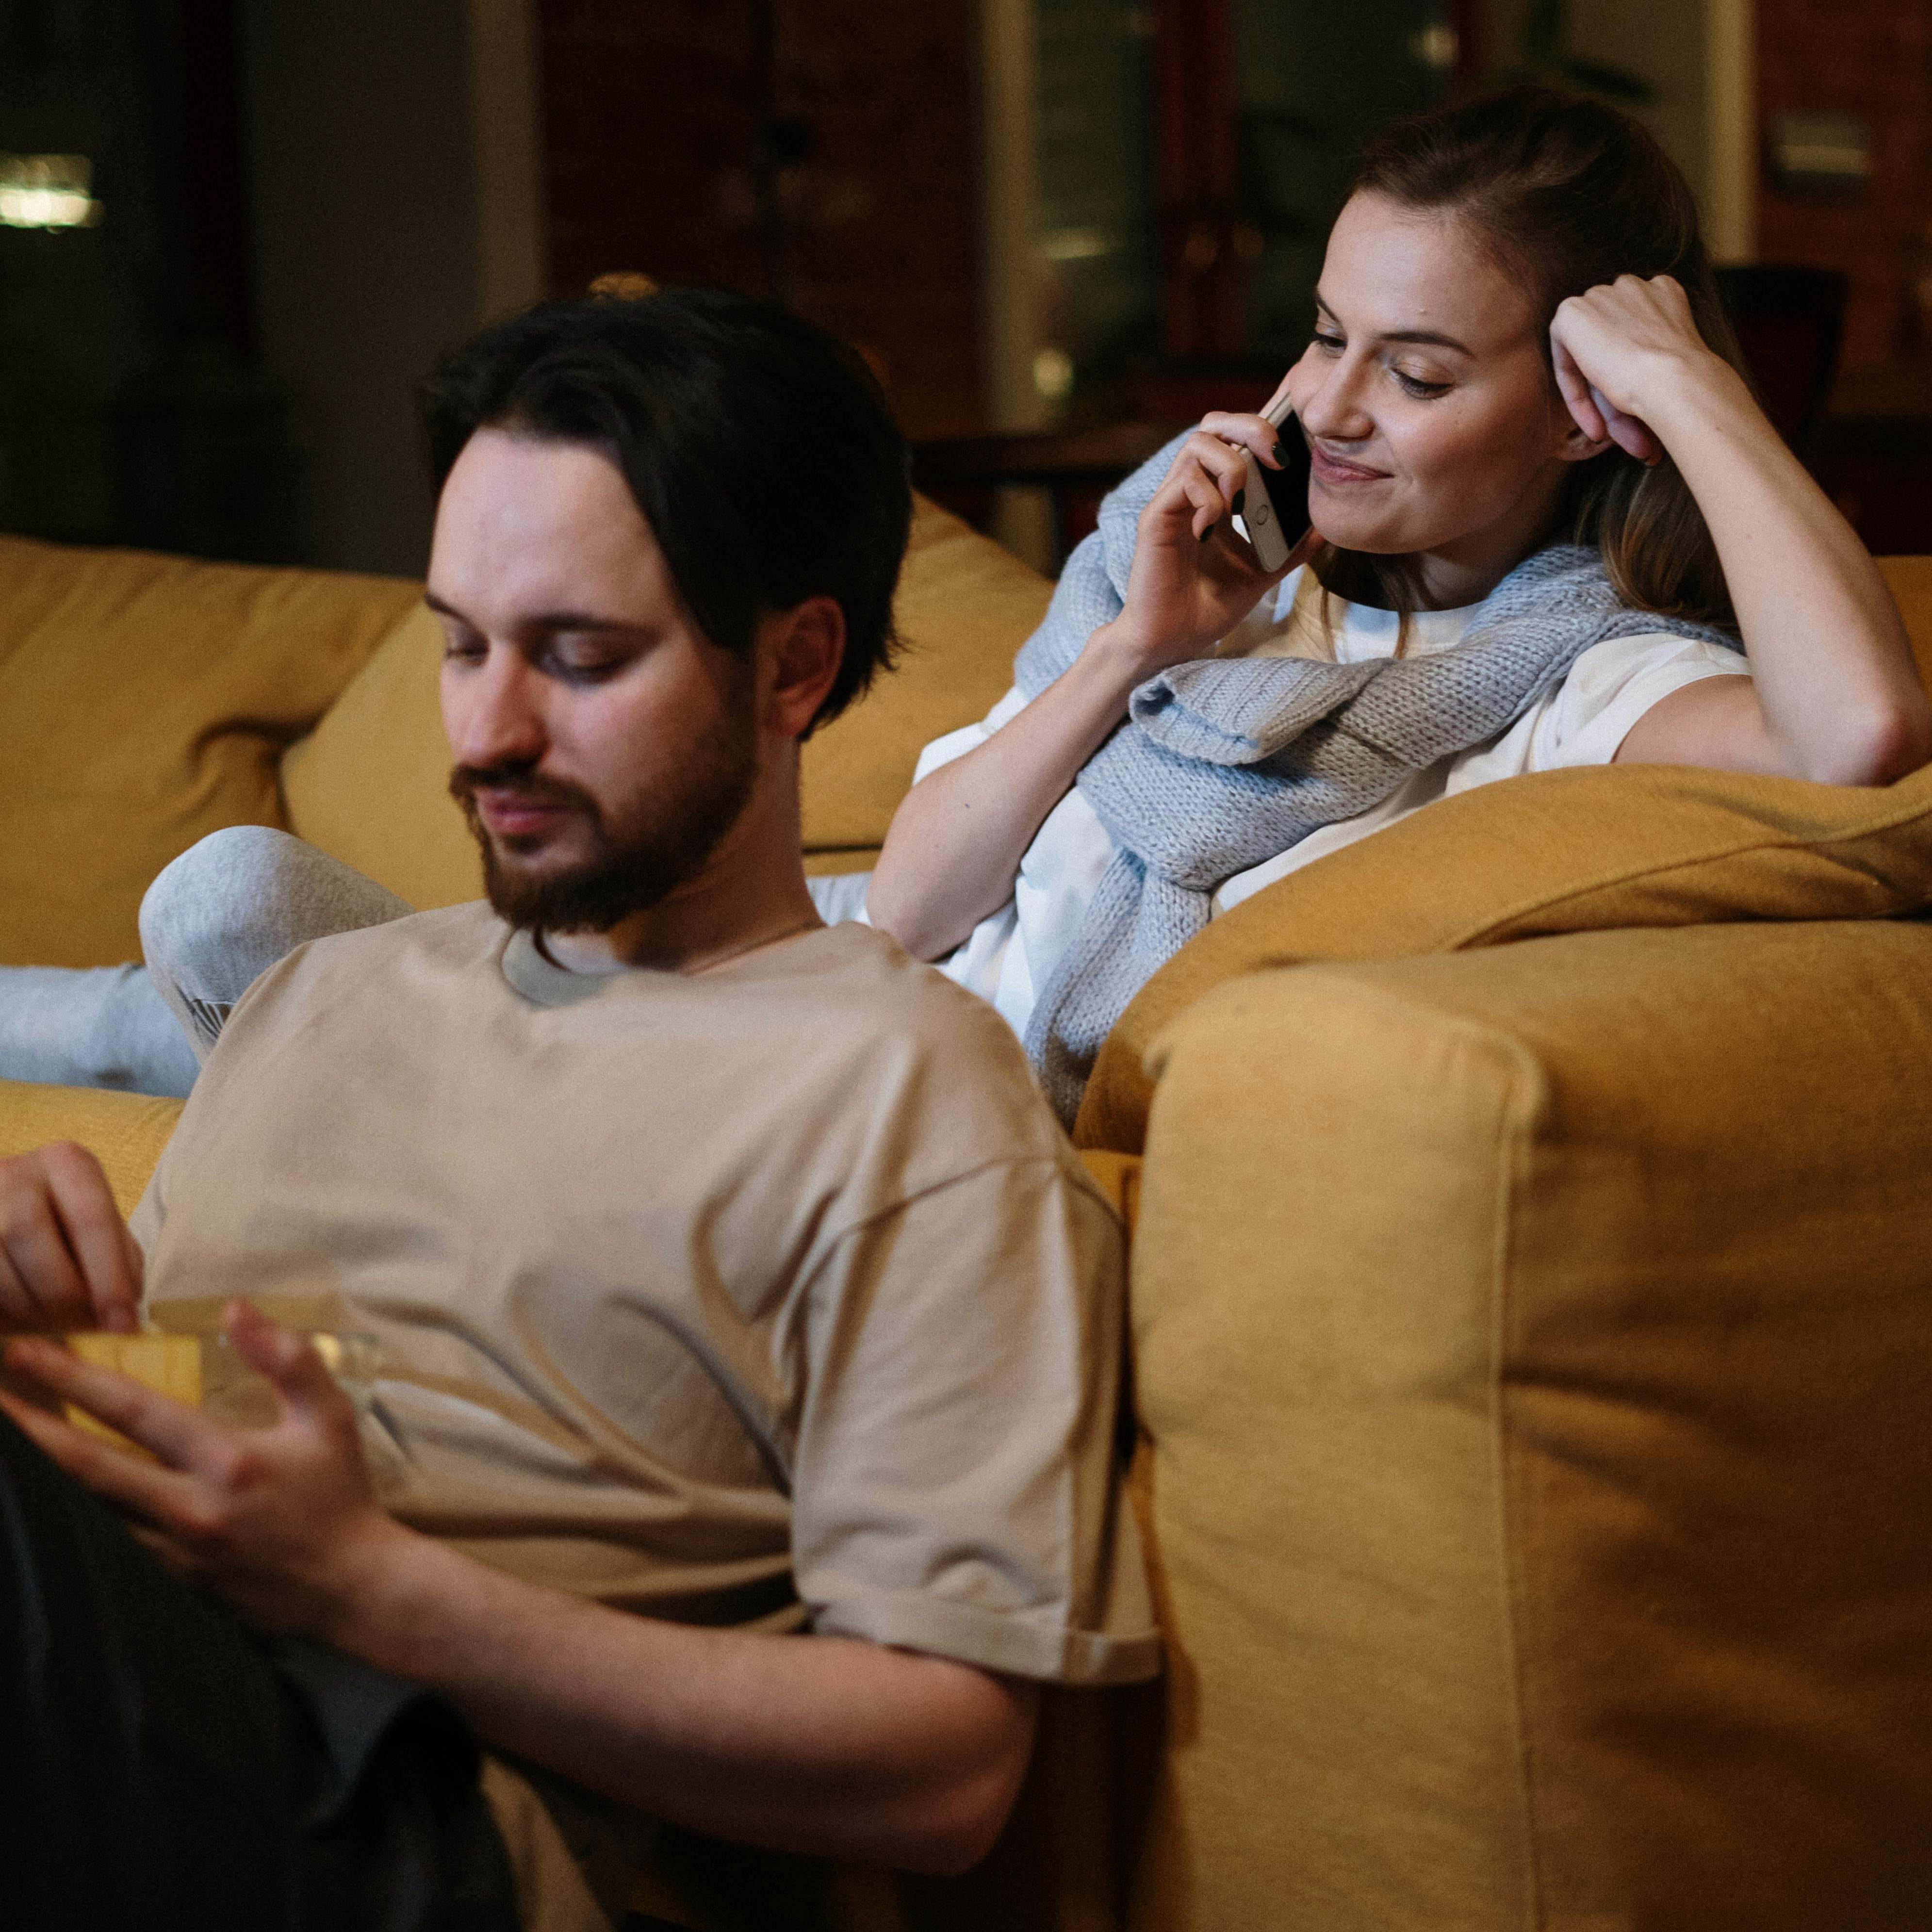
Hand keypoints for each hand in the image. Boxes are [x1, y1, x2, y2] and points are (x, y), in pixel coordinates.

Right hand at [0, 1142, 141, 1332]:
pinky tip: (21, 1320)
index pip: (91, 1219)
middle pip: (28, 1233)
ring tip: (52, 1324)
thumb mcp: (104, 1231)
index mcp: (67, 1163)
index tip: (122, 1326)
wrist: (12, 1209)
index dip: (109, 1280)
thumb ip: (119, 1264)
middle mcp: (15, 1173)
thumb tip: (121, 1318)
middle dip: (60, 1293)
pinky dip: (4, 1312)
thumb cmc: (70, 1225)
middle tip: (81, 1326)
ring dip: (27, 1307)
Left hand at [0, 1300, 407, 1634]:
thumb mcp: (330, 1416)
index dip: (74, 1378)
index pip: (134, 1411)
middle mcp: (188, 1509)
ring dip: (37, 1478)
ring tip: (4, 1444)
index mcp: (227, 1460)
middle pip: (85, 1465)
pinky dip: (65, 1521)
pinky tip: (39, 1505)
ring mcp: (172, 1554)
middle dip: (26, 1428)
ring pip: (84, 1511)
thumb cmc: (340, 1493)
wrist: (350, 1587)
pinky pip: (103, 1547)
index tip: (27, 1351)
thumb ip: (287, 1358)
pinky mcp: (167, 1586)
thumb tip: (235, 1309)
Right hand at [1094, 412, 1314, 679]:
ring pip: (1198, 444)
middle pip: (1213, 423)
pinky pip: (1184, 482)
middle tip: (1276, 460)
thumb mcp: (1261, 574)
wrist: (1170, 643)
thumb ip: (1290, 550)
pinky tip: (1209, 532)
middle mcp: (1191, 492)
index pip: (1234, 439)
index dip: (1262, 430)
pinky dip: (1208, 500)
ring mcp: (1172, 502)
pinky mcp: (1156, 519)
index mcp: (1215, 497)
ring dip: (1230, 466)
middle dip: (1250, 427)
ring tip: (1240, 505)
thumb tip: (1326, 529)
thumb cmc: (1206, 609)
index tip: (1292, 452)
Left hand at [1549, 273, 1728, 466]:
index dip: (1631, 385)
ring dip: (1604, 406)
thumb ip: (1645, 367)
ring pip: (1593, 361)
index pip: (1632, 343)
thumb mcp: (1668, 366)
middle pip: (1612, 352)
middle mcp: (1631, 286)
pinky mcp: (1571, 313)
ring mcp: (1600, 296)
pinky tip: (1595, 427)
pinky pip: (1566, 361)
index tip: (1641, 420)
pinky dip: (1576, 397)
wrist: (1676, 379)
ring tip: (1617, 442)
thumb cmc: (1682, 379)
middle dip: (1617, 401)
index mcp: (1662, 292)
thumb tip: (1636, 403)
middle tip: (1632, 440)